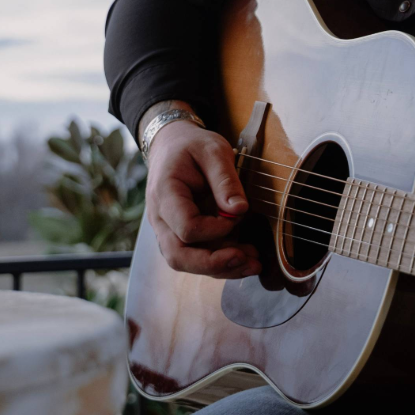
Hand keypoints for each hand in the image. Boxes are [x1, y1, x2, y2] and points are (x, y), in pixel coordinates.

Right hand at [145, 120, 261, 278]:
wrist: (172, 146)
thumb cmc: (193, 146)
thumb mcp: (213, 151)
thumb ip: (225, 180)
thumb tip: (239, 210)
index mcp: (166, 194)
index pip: (186, 227)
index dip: (215, 230)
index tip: (238, 216)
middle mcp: (160, 218)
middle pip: (179, 255)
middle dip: (214, 263)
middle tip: (247, 259)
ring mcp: (167, 229)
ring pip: (186, 262)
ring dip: (220, 268)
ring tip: (253, 264)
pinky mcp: (179, 235)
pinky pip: (194, 256)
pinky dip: (219, 262)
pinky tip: (245, 259)